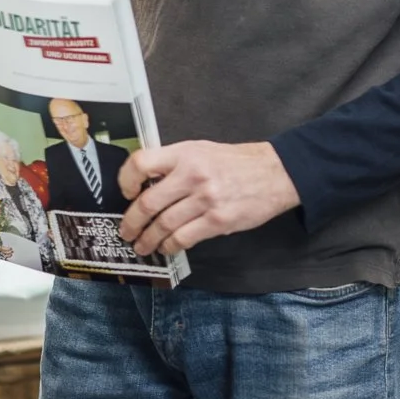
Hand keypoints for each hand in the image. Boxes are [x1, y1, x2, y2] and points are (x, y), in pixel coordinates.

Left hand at [117, 141, 300, 257]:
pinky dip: (170, 246)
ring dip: (148, 240)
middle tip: (126, 231)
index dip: (126, 181)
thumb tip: (144, 185)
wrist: (274, 173)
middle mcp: (192, 175)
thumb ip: (173, 164)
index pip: (141, 163)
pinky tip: (167, 248)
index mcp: (185, 153)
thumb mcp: (201, 150)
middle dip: (131, 222)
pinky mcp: (218, 221)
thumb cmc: (235, 162)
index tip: (125, 194)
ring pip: (163, 225)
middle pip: (148, 203)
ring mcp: (206, 199)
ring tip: (143, 246)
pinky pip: (184, 238)